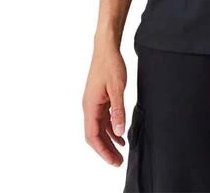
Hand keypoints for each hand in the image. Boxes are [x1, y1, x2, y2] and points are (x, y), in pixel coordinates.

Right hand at [83, 46, 127, 165]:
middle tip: (118, 162)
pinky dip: (111, 128)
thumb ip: (118, 111)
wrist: (106, 48)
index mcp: (90, 106)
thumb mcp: (118, 88)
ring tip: (120, 153)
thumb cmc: (110, 65)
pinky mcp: (99, 98)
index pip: (92, 136)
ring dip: (109, 141)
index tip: (113, 161)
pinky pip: (103, 119)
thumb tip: (119, 132)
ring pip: (99, 128)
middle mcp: (89, 107)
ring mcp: (93, 103)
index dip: (102, 151)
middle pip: (95, 135)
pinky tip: (120, 135)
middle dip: (106, 150)